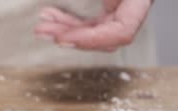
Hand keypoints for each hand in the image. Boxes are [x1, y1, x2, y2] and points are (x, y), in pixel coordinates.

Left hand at [34, 0, 152, 51]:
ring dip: (66, 28)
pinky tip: (50, 15)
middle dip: (71, 35)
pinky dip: (70, 20)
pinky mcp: (112, 1)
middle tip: (42, 30)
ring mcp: (124, 3)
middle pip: (105, 35)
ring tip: (42, 25)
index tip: (62, 38)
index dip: (92, 39)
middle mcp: (135, 2)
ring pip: (96, 30)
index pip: (122, 30)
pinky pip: (92, 19)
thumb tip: (52, 3)